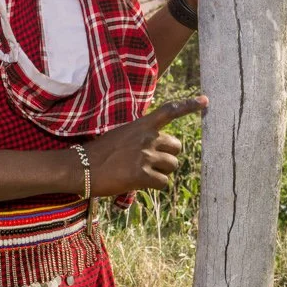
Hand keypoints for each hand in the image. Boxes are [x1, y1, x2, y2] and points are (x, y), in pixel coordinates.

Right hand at [85, 96, 205, 194]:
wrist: (80, 167)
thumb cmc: (99, 153)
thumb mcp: (121, 135)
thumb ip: (141, 137)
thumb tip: (158, 149)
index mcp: (141, 125)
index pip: (169, 111)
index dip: (189, 106)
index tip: (206, 101)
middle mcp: (147, 137)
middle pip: (176, 147)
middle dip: (168, 156)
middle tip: (152, 164)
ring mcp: (145, 156)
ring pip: (172, 166)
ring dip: (161, 172)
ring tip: (142, 174)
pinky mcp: (142, 175)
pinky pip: (162, 182)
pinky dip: (154, 185)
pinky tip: (139, 183)